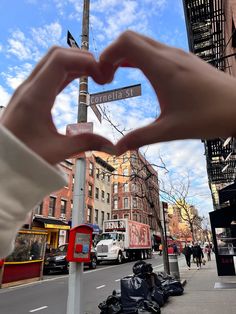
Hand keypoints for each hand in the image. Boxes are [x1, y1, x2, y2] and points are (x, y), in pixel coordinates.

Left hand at [1, 47, 114, 163]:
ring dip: (75, 63)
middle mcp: (29, 87)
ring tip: (95, 76)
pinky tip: (80, 79)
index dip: (85, 61)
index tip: (103, 76)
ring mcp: (28, 89)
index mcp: (35, 97)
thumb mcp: (57, 151)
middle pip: (57, 54)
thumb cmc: (23, 157)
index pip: (60, 60)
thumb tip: (113, 146)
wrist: (1, 160)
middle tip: (102, 74)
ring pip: (53, 61)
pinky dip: (67, 71)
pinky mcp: (30, 95)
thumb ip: (86, 143)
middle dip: (83, 58)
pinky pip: (50, 73)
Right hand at [100, 31, 235, 153]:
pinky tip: (140, 74)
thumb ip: (140, 138)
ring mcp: (179, 55)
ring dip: (126, 56)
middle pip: (131, 38)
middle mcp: (169, 55)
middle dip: (112, 54)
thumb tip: (117, 149)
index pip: (125, 42)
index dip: (106, 55)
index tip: (102, 77)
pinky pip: (156, 50)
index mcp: (162, 67)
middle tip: (106, 78)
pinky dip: (140, 57)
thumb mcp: (169, 130)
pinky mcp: (186, 60)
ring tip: (116, 76)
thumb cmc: (208, 117)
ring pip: (144, 43)